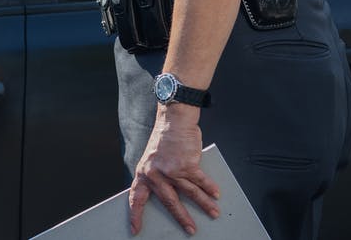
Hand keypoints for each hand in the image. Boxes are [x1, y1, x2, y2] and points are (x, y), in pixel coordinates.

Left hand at [129, 104, 220, 235]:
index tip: (135, 230)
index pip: (136, 198)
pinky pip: (200, 181)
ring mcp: (171, 170)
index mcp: (143, 173)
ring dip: (204, 205)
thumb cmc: (164, 140)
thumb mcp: (153, 160)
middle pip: (169, 202)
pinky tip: (216, 194)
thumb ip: (158, 177)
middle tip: (190, 230)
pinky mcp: (186, 164)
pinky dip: (210, 188)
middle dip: (182, 218)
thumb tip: (172, 197)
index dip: (135, 215)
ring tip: (213, 213)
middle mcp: (155, 174)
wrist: (173, 121)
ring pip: (190, 193)